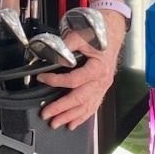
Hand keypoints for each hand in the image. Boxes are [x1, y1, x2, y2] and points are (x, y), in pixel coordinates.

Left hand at [36, 14, 125, 129]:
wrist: (112, 30)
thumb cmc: (99, 32)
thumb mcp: (80, 35)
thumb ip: (65, 47)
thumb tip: (49, 55)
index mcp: (98, 68)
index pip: (74, 80)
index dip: (56, 81)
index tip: (42, 79)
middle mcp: (102, 80)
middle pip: (80, 98)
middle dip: (62, 109)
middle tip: (47, 114)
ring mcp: (103, 86)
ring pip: (86, 106)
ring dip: (70, 116)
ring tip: (57, 123)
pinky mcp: (101, 88)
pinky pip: (93, 106)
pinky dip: (82, 116)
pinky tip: (73, 123)